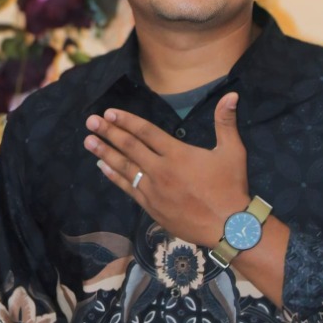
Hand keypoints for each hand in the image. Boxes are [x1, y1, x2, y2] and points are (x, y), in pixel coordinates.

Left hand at [83, 92, 248, 247]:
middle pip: (130, 147)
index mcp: (178, 154)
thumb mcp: (233, 151)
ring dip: (105, 153)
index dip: (126, 121)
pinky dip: (115, 176)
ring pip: (125, 167)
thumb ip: (226, 122)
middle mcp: (161, 170)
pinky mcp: (151, 207)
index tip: (109, 112)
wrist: (228, 226)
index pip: (146, 132)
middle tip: (90, 122)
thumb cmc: (231, 187)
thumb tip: (232, 95)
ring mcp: (154, 190)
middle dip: (108, 132)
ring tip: (88, 141)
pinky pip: (129, 188)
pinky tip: (104, 167)